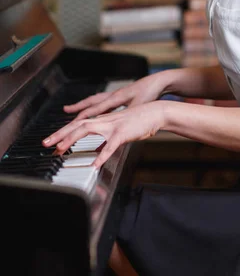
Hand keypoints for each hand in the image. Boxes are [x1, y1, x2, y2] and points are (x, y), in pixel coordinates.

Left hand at [42, 101, 166, 168]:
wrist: (156, 112)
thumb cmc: (139, 122)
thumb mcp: (120, 131)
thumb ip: (107, 141)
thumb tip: (97, 153)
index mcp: (103, 120)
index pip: (79, 125)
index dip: (64, 132)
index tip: (52, 142)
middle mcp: (105, 120)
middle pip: (77, 125)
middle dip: (60, 134)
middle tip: (46, 144)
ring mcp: (113, 126)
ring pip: (88, 130)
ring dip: (72, 139)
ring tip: (60, 150)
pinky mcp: (123, 133)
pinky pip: (110, 145)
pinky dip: (102, 155)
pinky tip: (95, 165)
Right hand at [63, 74, 165, 119]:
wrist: (160, 81)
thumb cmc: (150, 93)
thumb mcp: (138, 108)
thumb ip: (126, 118)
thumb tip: (116, 128)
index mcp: (116, 98)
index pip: (94, 109)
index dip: (81, 116)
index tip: (70, 123)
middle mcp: (113, 95)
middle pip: (90, 102)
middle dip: (77, 107)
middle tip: (65, 110)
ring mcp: (117, 94)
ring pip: (96, 100)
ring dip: (85, 105)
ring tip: (75, 110)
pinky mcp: (122, 96)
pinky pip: (104, 101)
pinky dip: (97, 106)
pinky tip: (97, 112)